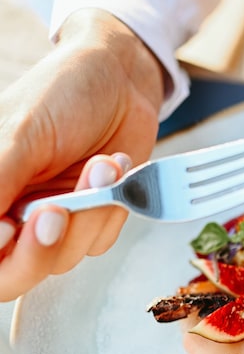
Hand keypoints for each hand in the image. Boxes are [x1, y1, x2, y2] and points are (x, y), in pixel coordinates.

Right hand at [0, 8, 164, 300]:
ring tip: (101, 164)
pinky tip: (115, 167)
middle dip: (40, 250)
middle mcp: (13, 212)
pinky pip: (98, 241)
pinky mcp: (91, 221)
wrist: (121, 78)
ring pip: (64, 258)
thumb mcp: (20, 132)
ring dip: (89, 212)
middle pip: (15, 275)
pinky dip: (111, 208)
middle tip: (58, 212)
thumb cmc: (63, 91)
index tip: (12, 225)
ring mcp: (53, 221)